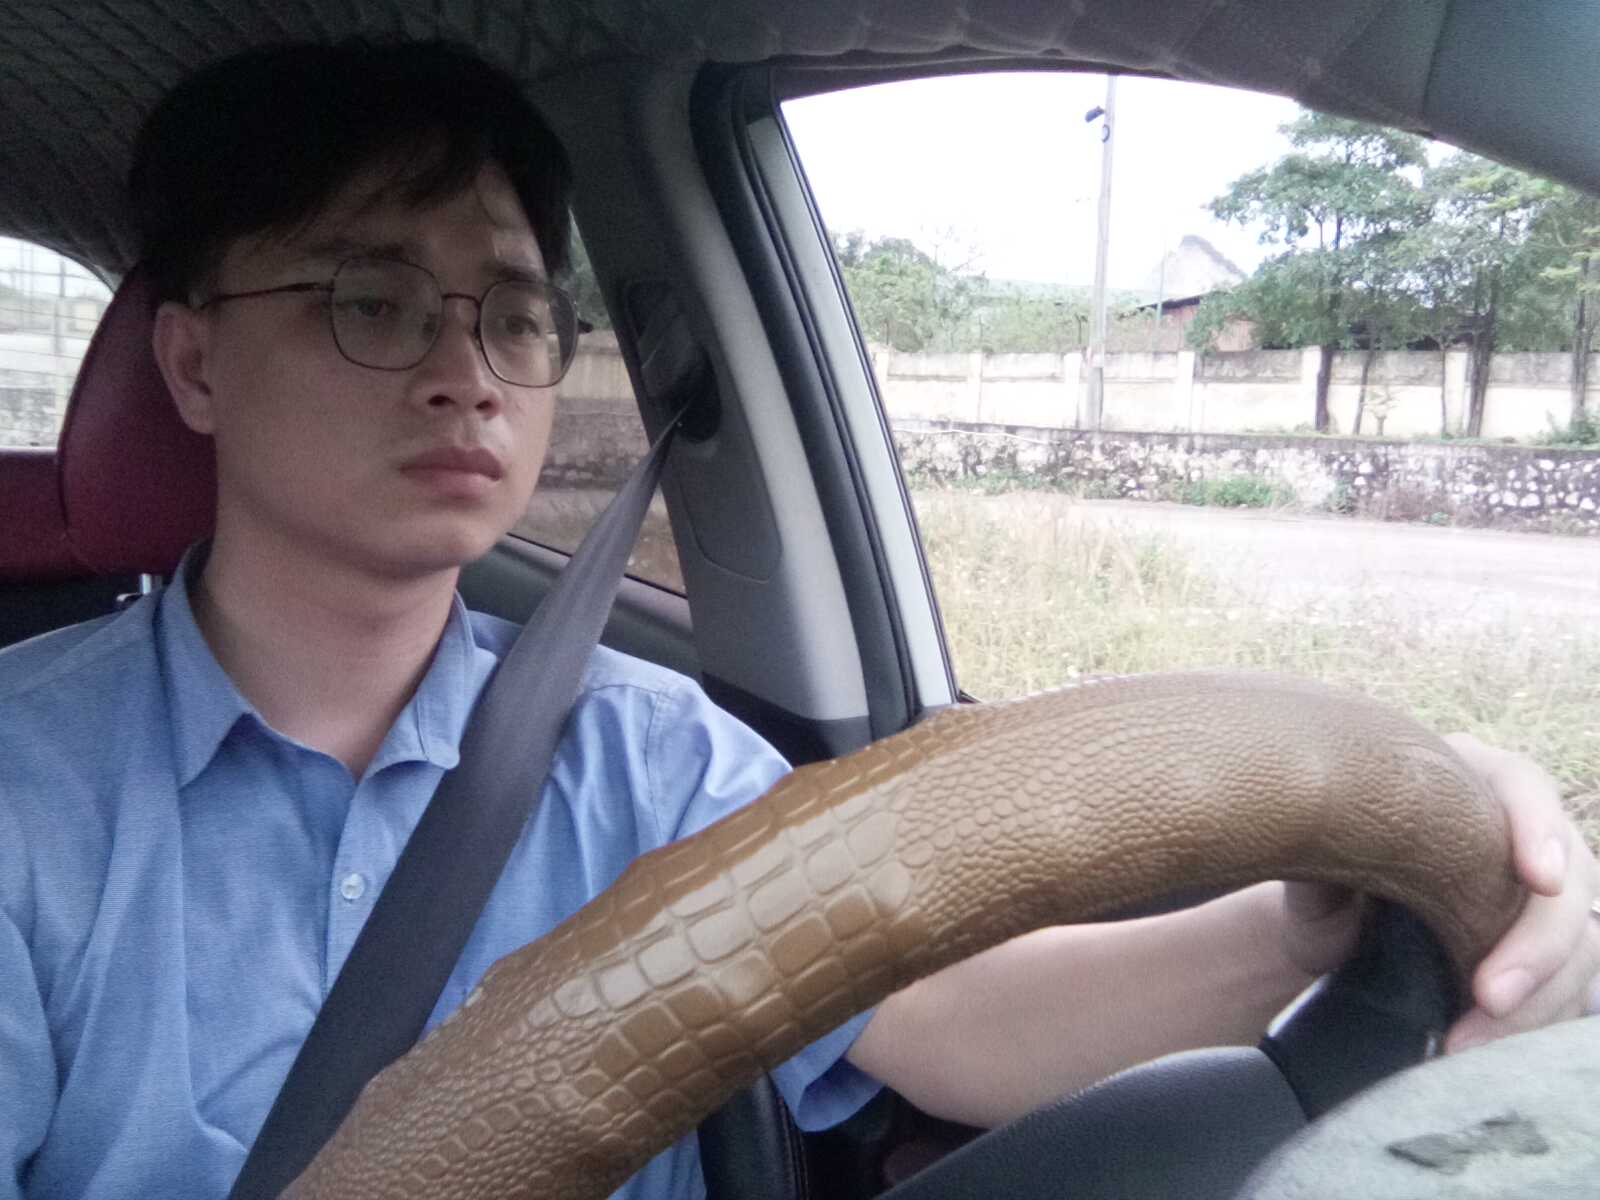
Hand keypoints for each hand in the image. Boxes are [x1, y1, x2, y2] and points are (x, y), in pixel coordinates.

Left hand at [1277, 734, 1599, 1049]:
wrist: (1329, 927)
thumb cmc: (1320, 873)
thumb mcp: (1310, 857)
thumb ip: (1325, 849)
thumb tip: (1330, 855)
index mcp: (1463, 779)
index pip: (1522, 787)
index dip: (1540, 828)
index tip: (1540, 879)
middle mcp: (1514, 829)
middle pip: (1569, 877)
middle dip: (1538, 945)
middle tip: (1490, 996)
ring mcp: (1536, 894)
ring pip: (1581, 942)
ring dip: (1539, 999)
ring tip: (1468, 1040)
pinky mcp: (1543, 952)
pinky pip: (1571, 986)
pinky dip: (1536, 1021)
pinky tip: (1487, 1043)